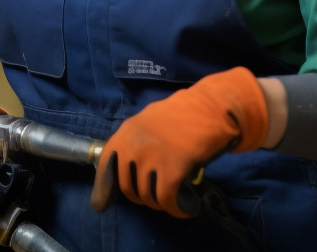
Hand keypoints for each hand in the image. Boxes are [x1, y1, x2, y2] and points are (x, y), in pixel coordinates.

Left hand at [91, 67, 269, 217]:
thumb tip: (123, 172)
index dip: (103, 188)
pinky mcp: (173, 168)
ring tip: (178, 200)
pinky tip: (190, 207)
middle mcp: (135, 144)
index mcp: (127, 131)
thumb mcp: (151, 122)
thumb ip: (135, 143)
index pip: (106, 165)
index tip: (102, 205)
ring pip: (149, 197)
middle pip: (129, 187)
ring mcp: (153, 156)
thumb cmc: (185, 115)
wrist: (214, 107)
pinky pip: (169, 200)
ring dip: (163, 204)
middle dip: (143, 199)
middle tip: (159, 197)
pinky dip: (179, 209)